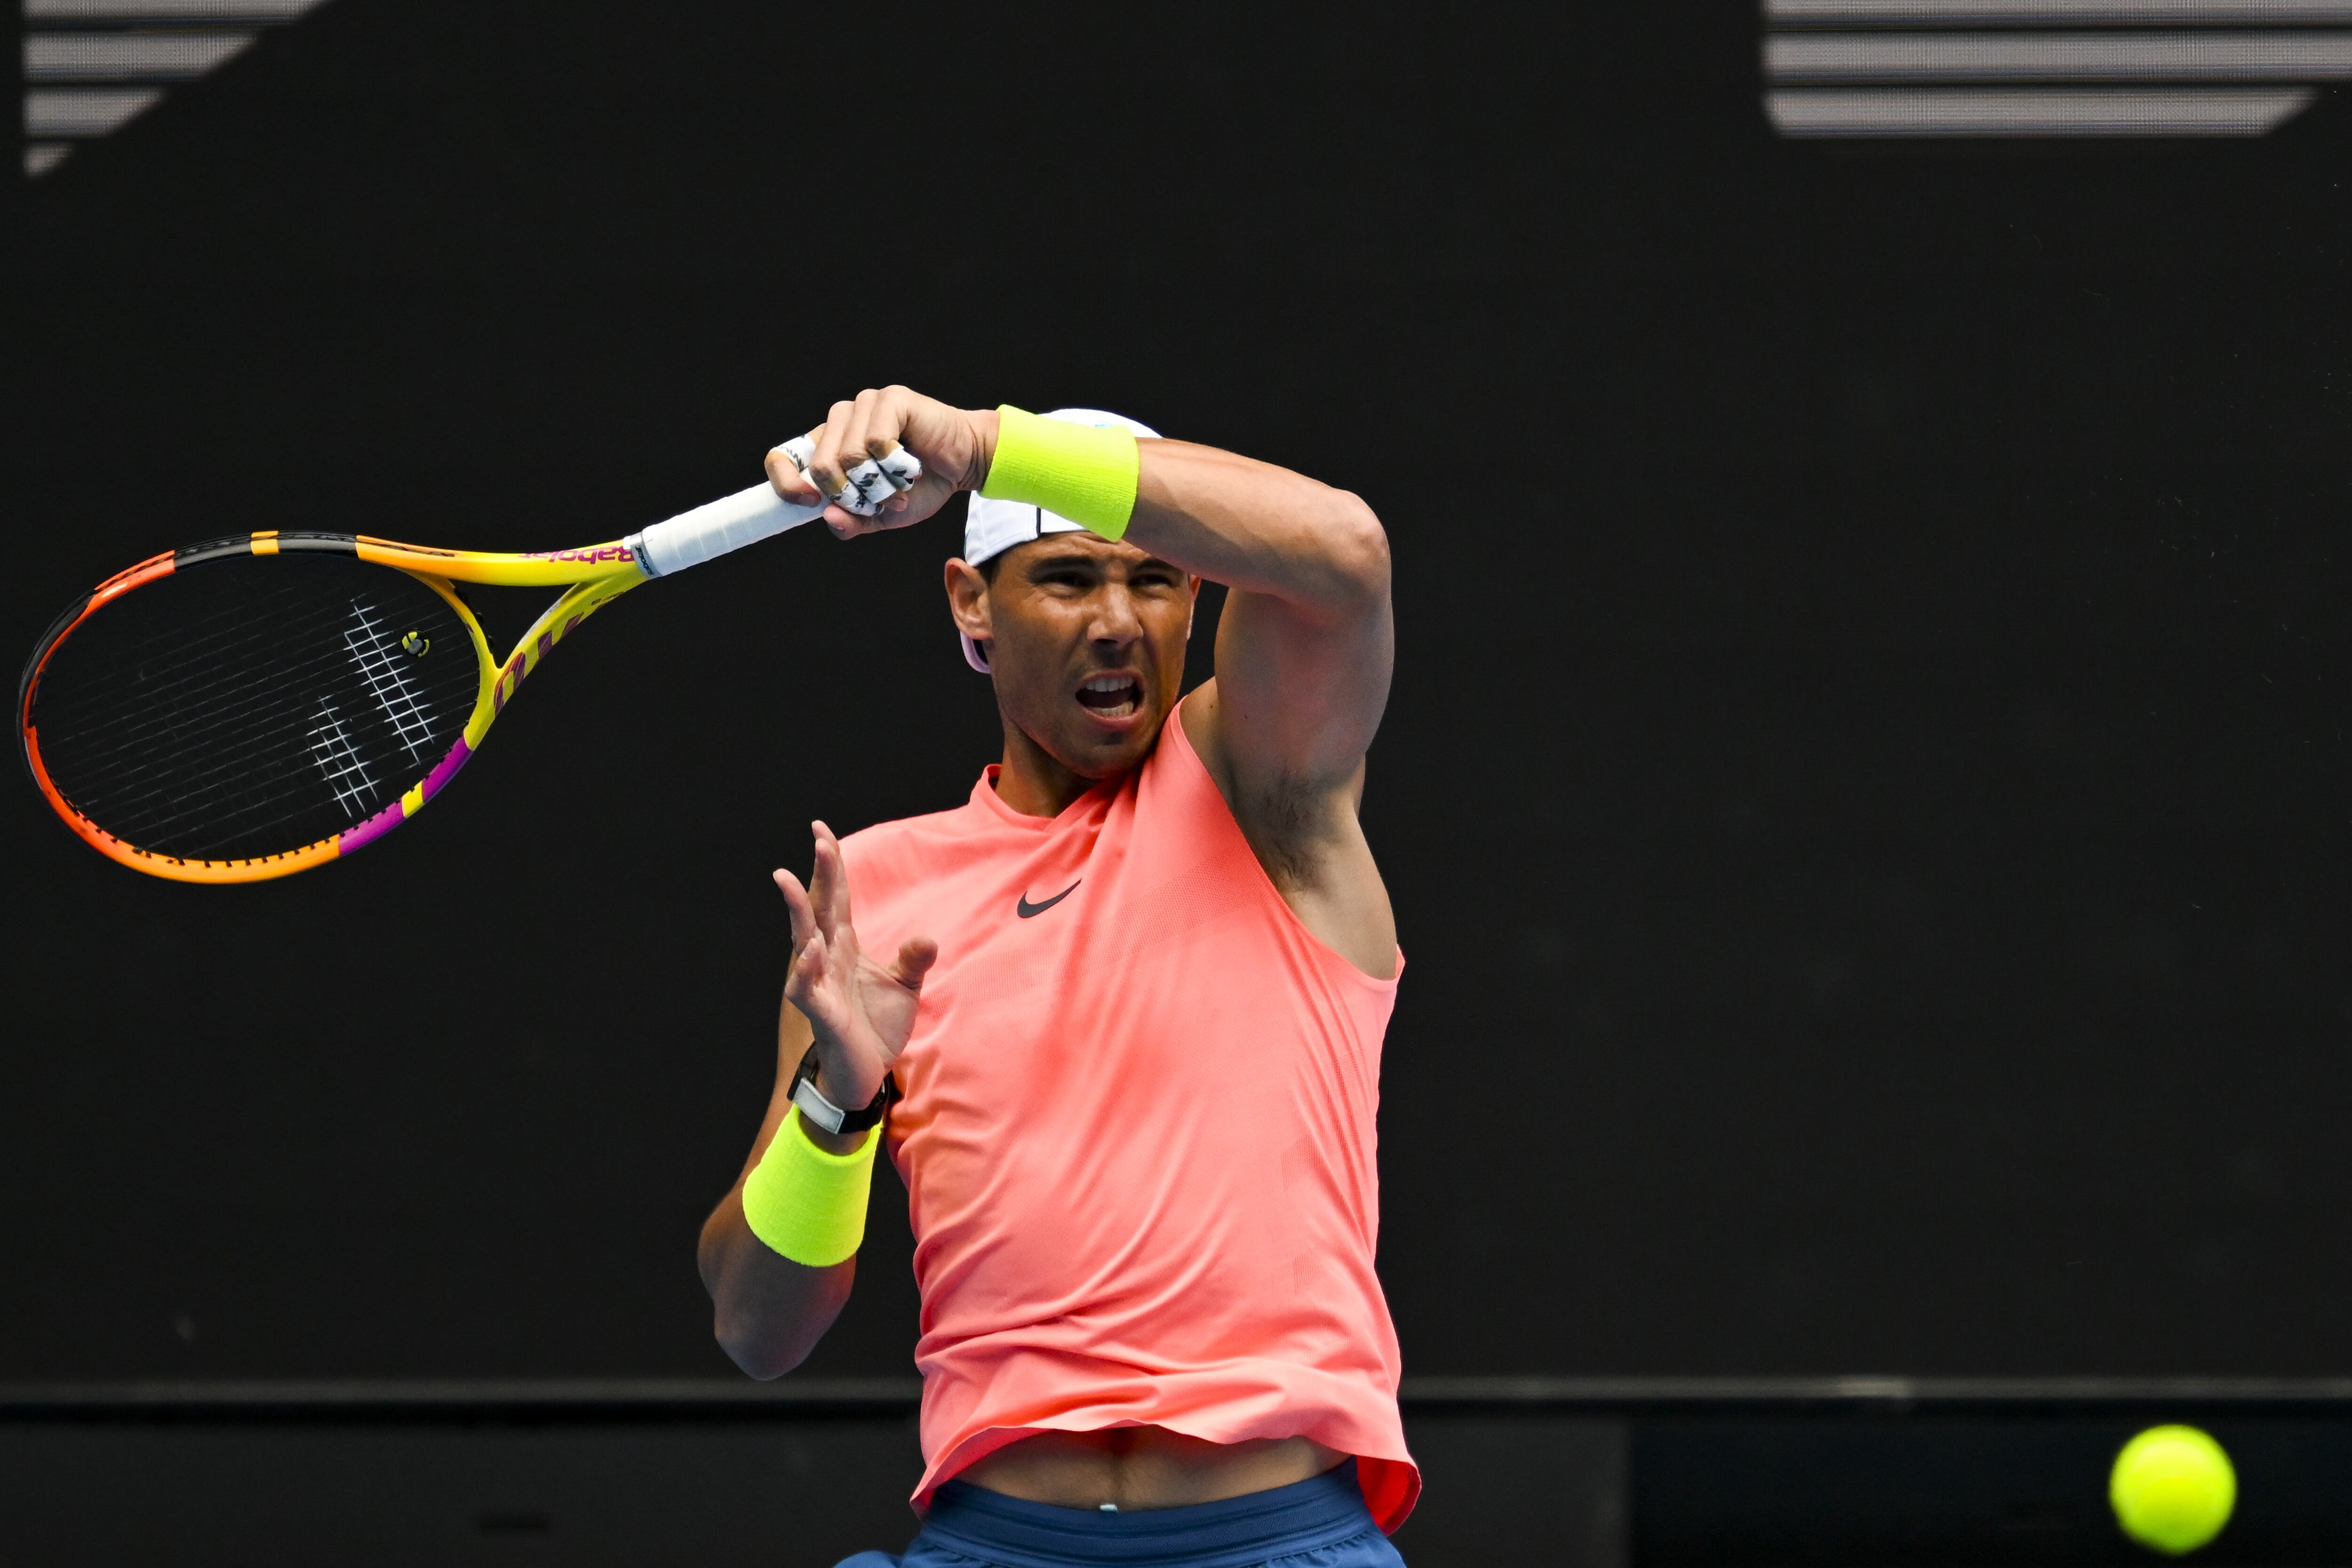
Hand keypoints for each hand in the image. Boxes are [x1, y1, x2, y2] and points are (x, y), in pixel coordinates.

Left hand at [765, 386, 999, 539]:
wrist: (964, 464)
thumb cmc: (922, 485)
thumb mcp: (883, 515)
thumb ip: (854, 520)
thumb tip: (830, 518)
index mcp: (828, 445)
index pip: (781, 457)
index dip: (787, 484)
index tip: (810, 504)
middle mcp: (840, 421)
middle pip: (820, 466)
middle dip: (852, 495)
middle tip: (880, 499)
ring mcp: (863, 406)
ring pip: (848, 455)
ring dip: (880, 483)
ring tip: (902, 483)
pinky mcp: (889, 399)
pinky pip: (876, 440)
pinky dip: (895, 463)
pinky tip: (911, 462)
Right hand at [772, 821, 936, 1110]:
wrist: (866, 1073)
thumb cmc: (877, 1026)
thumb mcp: (904, 986)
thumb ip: (914, 959)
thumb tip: (926, 938)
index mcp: (845, 946)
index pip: (836, 897)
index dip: (831, 866)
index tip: (822, 831)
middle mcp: (827, 958)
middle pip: (819, 908)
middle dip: (818, 874)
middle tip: (818, 839)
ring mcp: (820, 984)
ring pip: (802, 941)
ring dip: (797, 912)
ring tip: (788, 880)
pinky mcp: (821, 1013)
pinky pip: (806, 987)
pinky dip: (806, 968)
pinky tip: (809, 949)